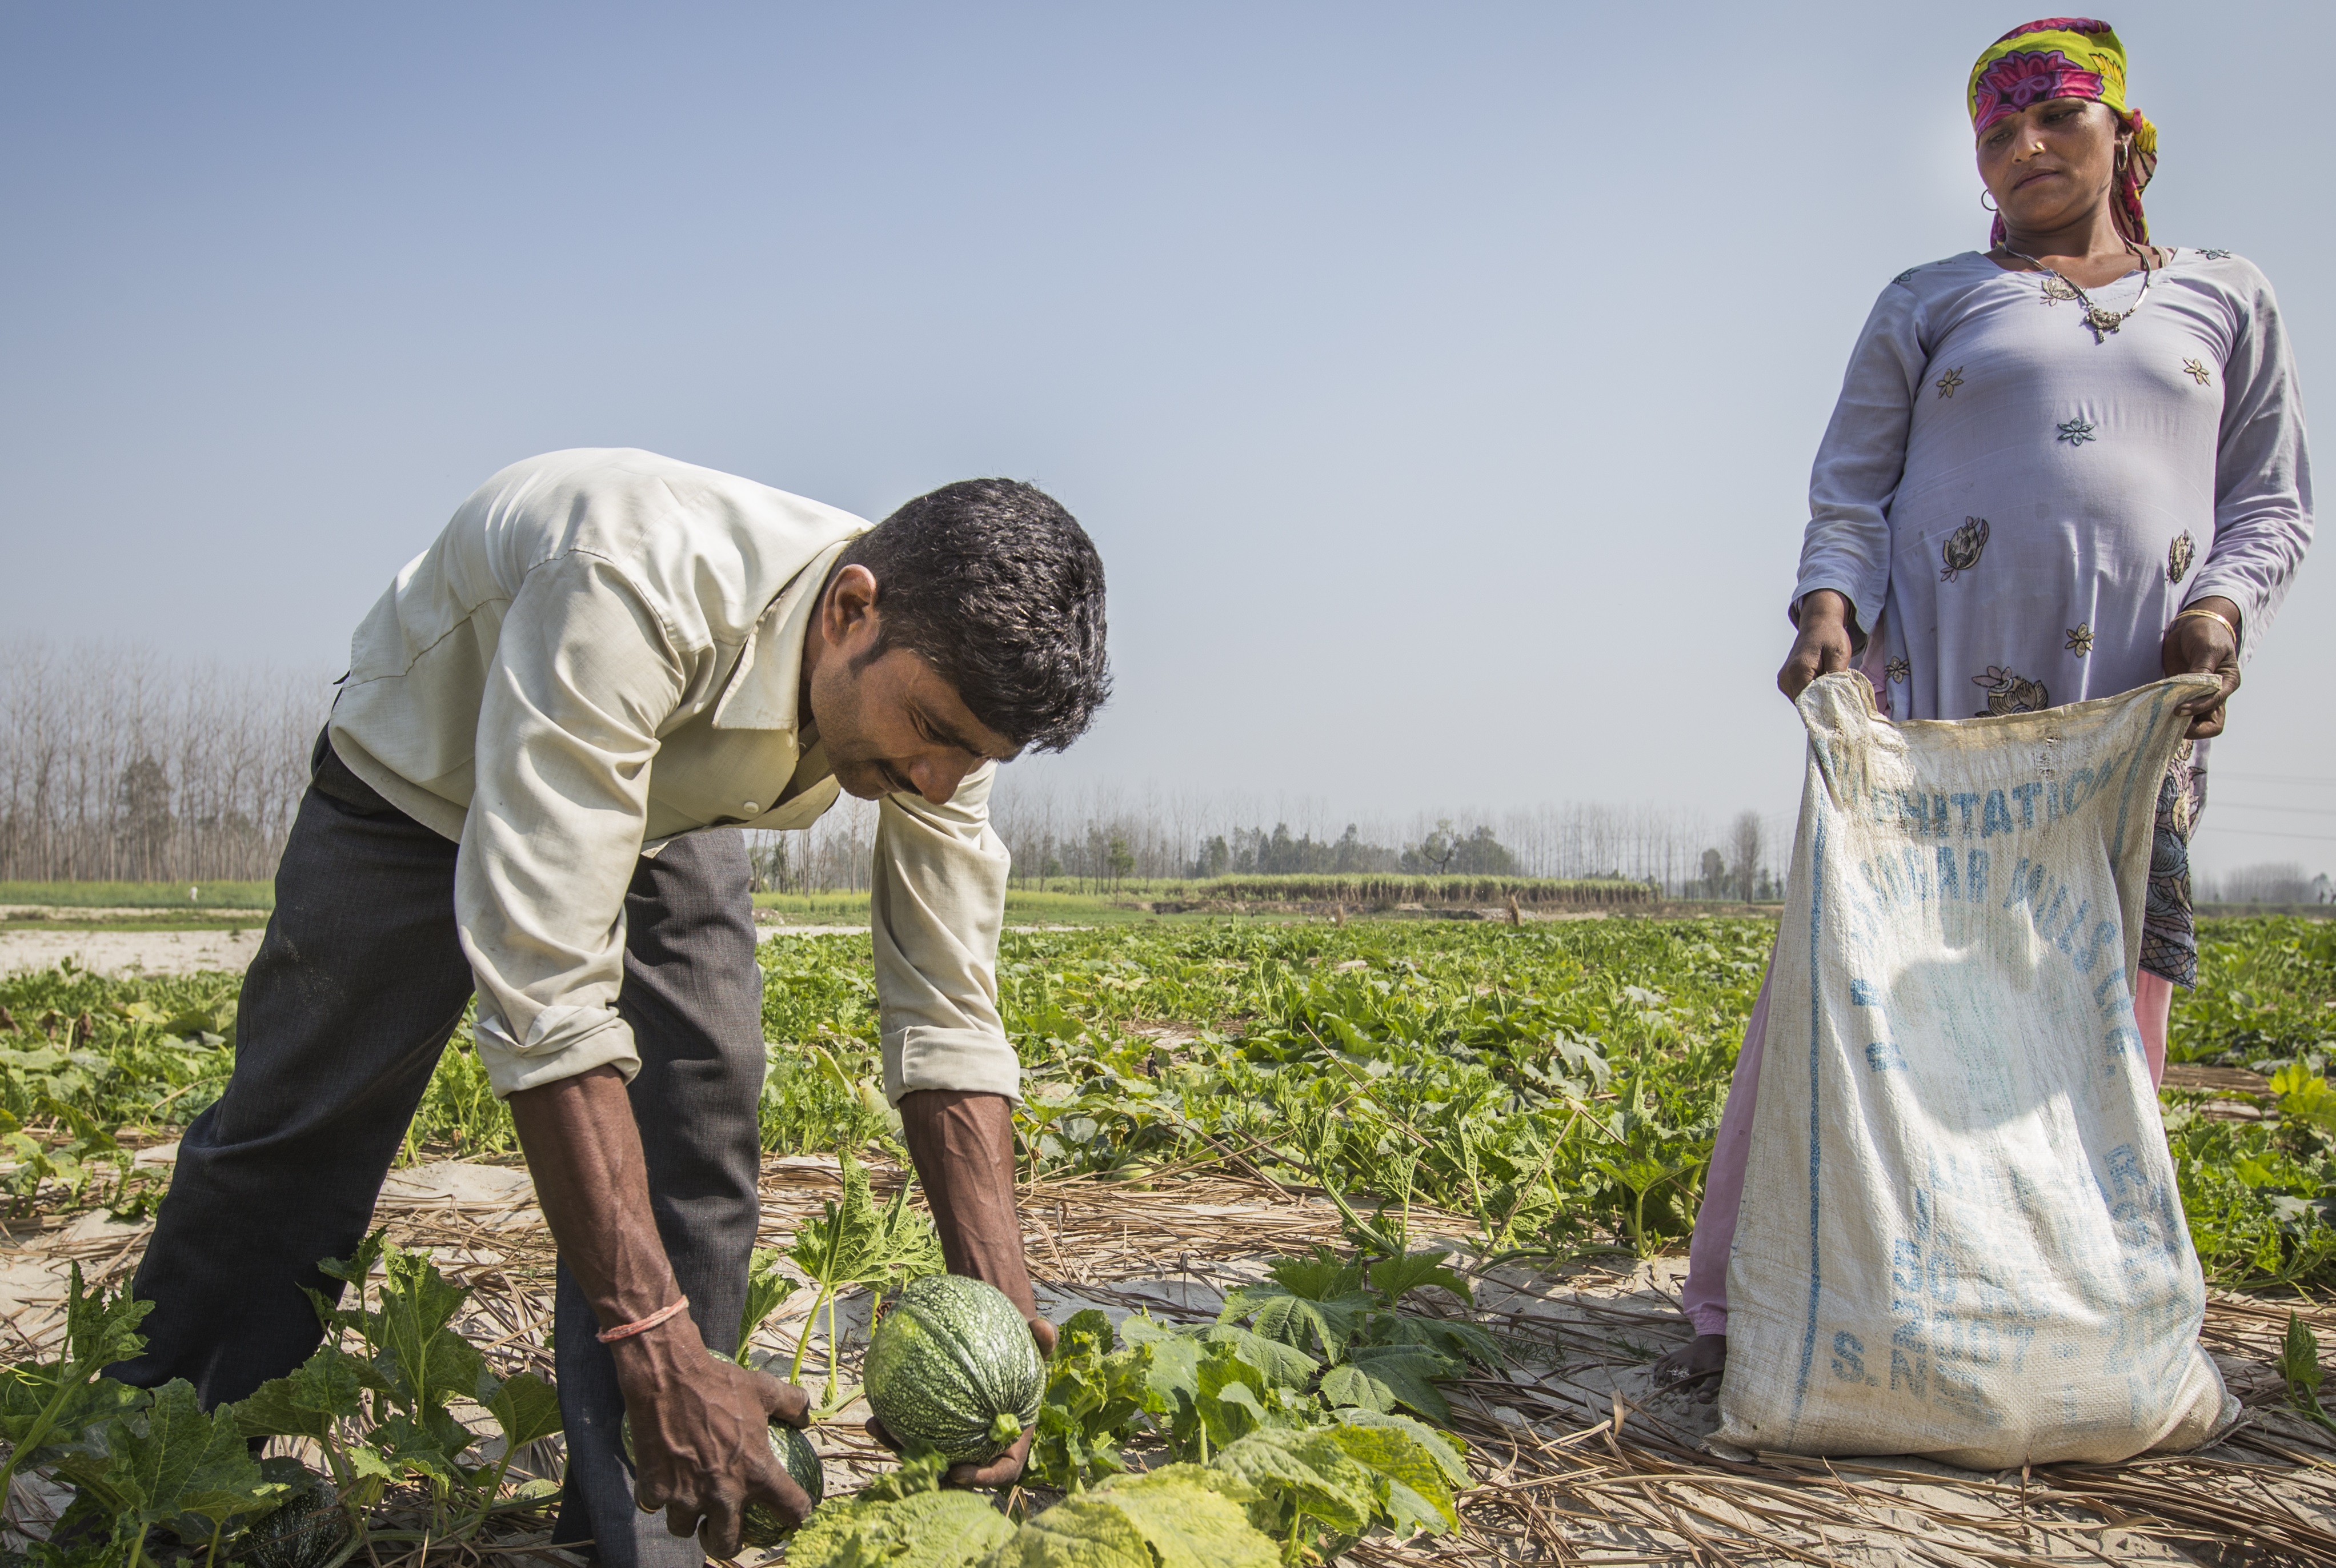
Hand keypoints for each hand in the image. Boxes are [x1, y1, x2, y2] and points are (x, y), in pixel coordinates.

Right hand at [615, 1326, 813, 1554]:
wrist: (668, 1377)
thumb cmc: (719, 1383)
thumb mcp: (763, 1389)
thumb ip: (791, 1404)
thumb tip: (806, 1415)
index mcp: (756, 1472)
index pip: (792, 1510)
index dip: (797, 1517)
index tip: (792, 1519)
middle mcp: (723, 1493)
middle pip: (727, 1544)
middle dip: (727, 1541)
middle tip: (723, 1527)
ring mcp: (686, 1495)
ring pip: (685, 1529)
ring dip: (688, 1519)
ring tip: (689, 1504)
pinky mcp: (654, 1489)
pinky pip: (655, 1506)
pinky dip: (657, 1497)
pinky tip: (661, 1481)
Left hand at [865, 1316, 1057, 1486]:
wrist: (998, 1344)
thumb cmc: (1021, 1349)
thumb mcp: (1036, 1342)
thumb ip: (1043, 1339)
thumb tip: (1045, 1327)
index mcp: (1010, 1438)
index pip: (1003, 1470)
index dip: (984, 1479)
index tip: (961, 1472)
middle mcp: (981, 1446)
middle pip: (957, 1472)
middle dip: (933, 1474)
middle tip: (913, 1462)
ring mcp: (955, 1439)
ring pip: (928, 1456)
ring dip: (901, 1451)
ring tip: (879, 1431)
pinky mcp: (933, 1427)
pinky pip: (912, 1435)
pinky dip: (893, 1430)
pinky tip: (873, 1417)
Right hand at [1778, 590, 1855, 701]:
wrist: (1818, 623)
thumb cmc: (1830, 636)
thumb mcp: (1839, 655)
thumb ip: (1835, 680)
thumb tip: (1834, 701)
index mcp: (1798, 671)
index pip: (1808, 703)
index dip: (1824, 710)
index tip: (1839, 712)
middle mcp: (1786, 677)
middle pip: (1805, 705)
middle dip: (1822, 705)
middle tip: (1839, 699)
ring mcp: (1783, 680)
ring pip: (1802, 702)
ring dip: (1817, 700)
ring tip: (1831, 688)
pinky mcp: (1785, 681)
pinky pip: (1800, 696)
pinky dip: (1812, 695)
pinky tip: (1822, 686)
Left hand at [2162, 596, 2241, 737]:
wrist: (2193, 624)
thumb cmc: (2206, 633)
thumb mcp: (2207, 648)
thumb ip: (2202, 670)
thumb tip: (2193, 689)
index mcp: (2227, 683)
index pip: (2215, 705)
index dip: (2197, 709)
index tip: (2178, 710)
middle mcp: (2216, 694)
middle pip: (2211, 724)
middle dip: (2194, 730)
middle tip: (2172, 726)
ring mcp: (2199, 695)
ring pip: (2195, 722)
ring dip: (2180, 725)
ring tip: (2161, 723)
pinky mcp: (2182, 693)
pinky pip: (2178, 710)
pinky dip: (2168, 714)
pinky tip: (2155, 714)